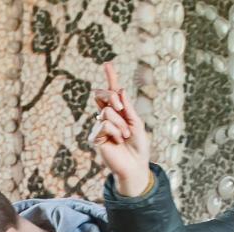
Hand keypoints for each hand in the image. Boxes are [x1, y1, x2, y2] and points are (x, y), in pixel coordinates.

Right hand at [90, 62, 151, 196]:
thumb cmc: (138, 146)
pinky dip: (115, 131)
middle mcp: (106, 117)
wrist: (135, 165)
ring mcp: (99, 126)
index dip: (111, 78)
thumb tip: (119, 90)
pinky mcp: (96, 137)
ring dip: (120, 123)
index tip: (108, 64)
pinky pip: (104, 124)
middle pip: (103, 95)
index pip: (112, 92)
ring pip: (107, 111)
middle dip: (113, 97)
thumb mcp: (137, 122)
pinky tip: (118, 140)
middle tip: (123, 109)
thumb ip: (128, 107)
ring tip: (125, 135)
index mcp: (118, 112)